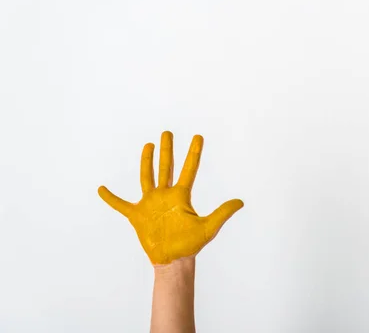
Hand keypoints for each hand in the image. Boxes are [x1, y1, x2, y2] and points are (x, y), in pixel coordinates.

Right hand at [98, 131, 243, 264]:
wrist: (173, 260)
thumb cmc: (190, 245)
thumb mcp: (208, 228)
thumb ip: (222, 213)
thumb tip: (240, 202)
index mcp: (181, 196)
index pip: (189, 169)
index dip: (194, 153)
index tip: (198, 137)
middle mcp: (166, 195)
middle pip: (166, 167)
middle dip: (167, 149)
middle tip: (167, 133)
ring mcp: (151, 204)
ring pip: (147, 177)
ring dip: (147, 161)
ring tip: (148, 145)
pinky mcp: (137, 215)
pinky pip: (121, 204)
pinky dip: (111, 198)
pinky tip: (102, 189)